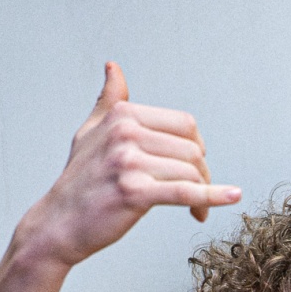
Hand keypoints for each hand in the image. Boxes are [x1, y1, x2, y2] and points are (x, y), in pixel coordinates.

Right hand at [12, 62, 241, 270]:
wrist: (59, 224)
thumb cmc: (79, 182)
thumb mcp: (90, 132)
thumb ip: (108, 100)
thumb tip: (113, 67)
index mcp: (122, 115)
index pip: (183, 123)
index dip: (196, 147)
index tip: (193, 168)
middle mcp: (125, 133)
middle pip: (192, 147)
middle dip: (202, 173)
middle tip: (197, 194)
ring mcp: (128, 162)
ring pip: (191, 171)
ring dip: (203, 193)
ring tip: (197, 210)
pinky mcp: (134, 192)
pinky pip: (185, 192)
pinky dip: (212, 197)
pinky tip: (231, 198)